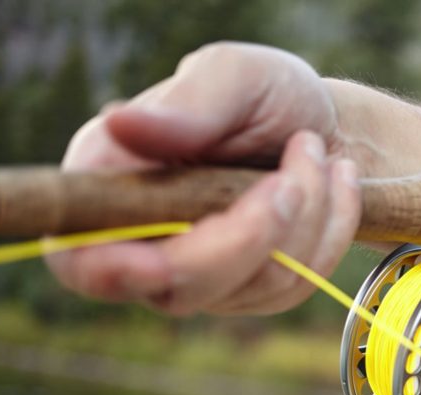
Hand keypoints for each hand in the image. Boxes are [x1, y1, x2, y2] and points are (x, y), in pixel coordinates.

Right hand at [51, 42, 360, 315]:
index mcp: (112, 183)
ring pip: (255, 285)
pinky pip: (296, 285)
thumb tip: (122, 125)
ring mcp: (203, 276)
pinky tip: (338, 183)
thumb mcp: (234, 76)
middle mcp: (147, 242)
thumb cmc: (265, 94)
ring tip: (317, 151)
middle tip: (304, 153)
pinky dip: (331, 231)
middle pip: (182, 284)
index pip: (82, 256)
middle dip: (256, 228)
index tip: (156, 261)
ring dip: (309, 214)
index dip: (109, 271)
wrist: (325, 125)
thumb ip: (188, 104)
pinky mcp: (253, 292)